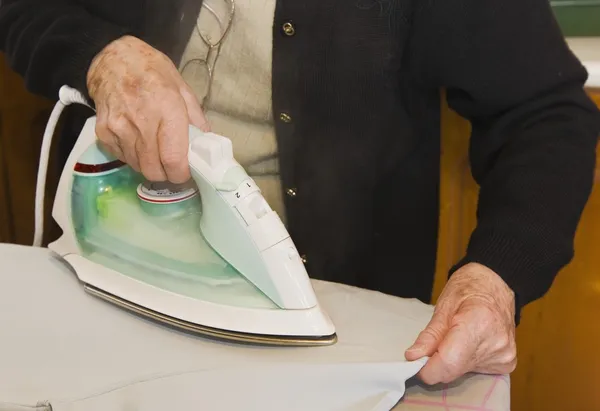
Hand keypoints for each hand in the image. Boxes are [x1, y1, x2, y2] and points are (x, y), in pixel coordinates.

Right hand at [87, 35, 208, 182]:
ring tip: (155, 150)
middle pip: (154, 170)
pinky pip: (123, 158)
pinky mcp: (103, 133)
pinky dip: (134, 157)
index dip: (181, 173)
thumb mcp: (183, 89)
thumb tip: (206, 146)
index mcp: (167, 108)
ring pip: (138, 167)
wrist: (113, 60)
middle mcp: (141, 121)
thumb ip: (196, 120)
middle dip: (166, 174)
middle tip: (172, 166)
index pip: (173, 159)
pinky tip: (138, 141)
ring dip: (150, 165)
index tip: (186, 173)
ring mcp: (118, 128)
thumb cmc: (153, 72)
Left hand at [405, 263, 516, 383]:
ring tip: (456, 338)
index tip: (416, 363)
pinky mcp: (507, 364)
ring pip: (462, 373)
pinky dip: (465, 362)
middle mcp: (496, 343)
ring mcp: (504, 355)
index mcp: (478, 323)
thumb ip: (429, 336)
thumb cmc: (469, 289)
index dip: (427, 368)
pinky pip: (476, 371)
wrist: (496, 285)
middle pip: (454, 370)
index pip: (449, 362)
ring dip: (451, 362)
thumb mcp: (443, 307)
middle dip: (436, 364)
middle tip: (433, 346)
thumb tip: (413, 357)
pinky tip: (470, 344)